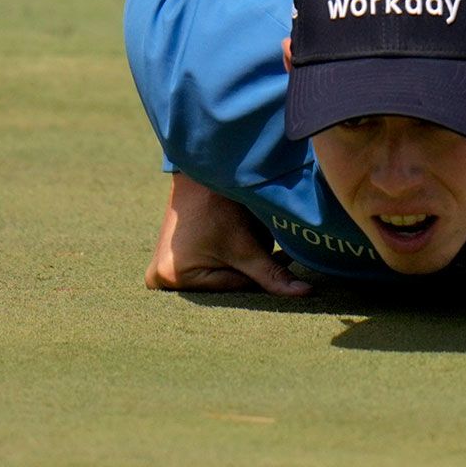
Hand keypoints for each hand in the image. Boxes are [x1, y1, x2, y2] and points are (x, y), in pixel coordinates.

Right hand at [145, 172, 313, 295]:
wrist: (200, 172)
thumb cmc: (218, 205)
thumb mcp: (246, 245)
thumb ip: (272, 274)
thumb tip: (304, 294)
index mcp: (172, 278)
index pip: (232, 287)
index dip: (258, 274)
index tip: (282, 258)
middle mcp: (160, 279)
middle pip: (223, 284)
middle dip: (247, 269)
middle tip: (260, 242)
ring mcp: (161, 269)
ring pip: (219, 275)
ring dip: (238, 262)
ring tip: (242, 234)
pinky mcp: (169, 260)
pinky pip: (207, 267)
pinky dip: (225, 256)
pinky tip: (232, 237)